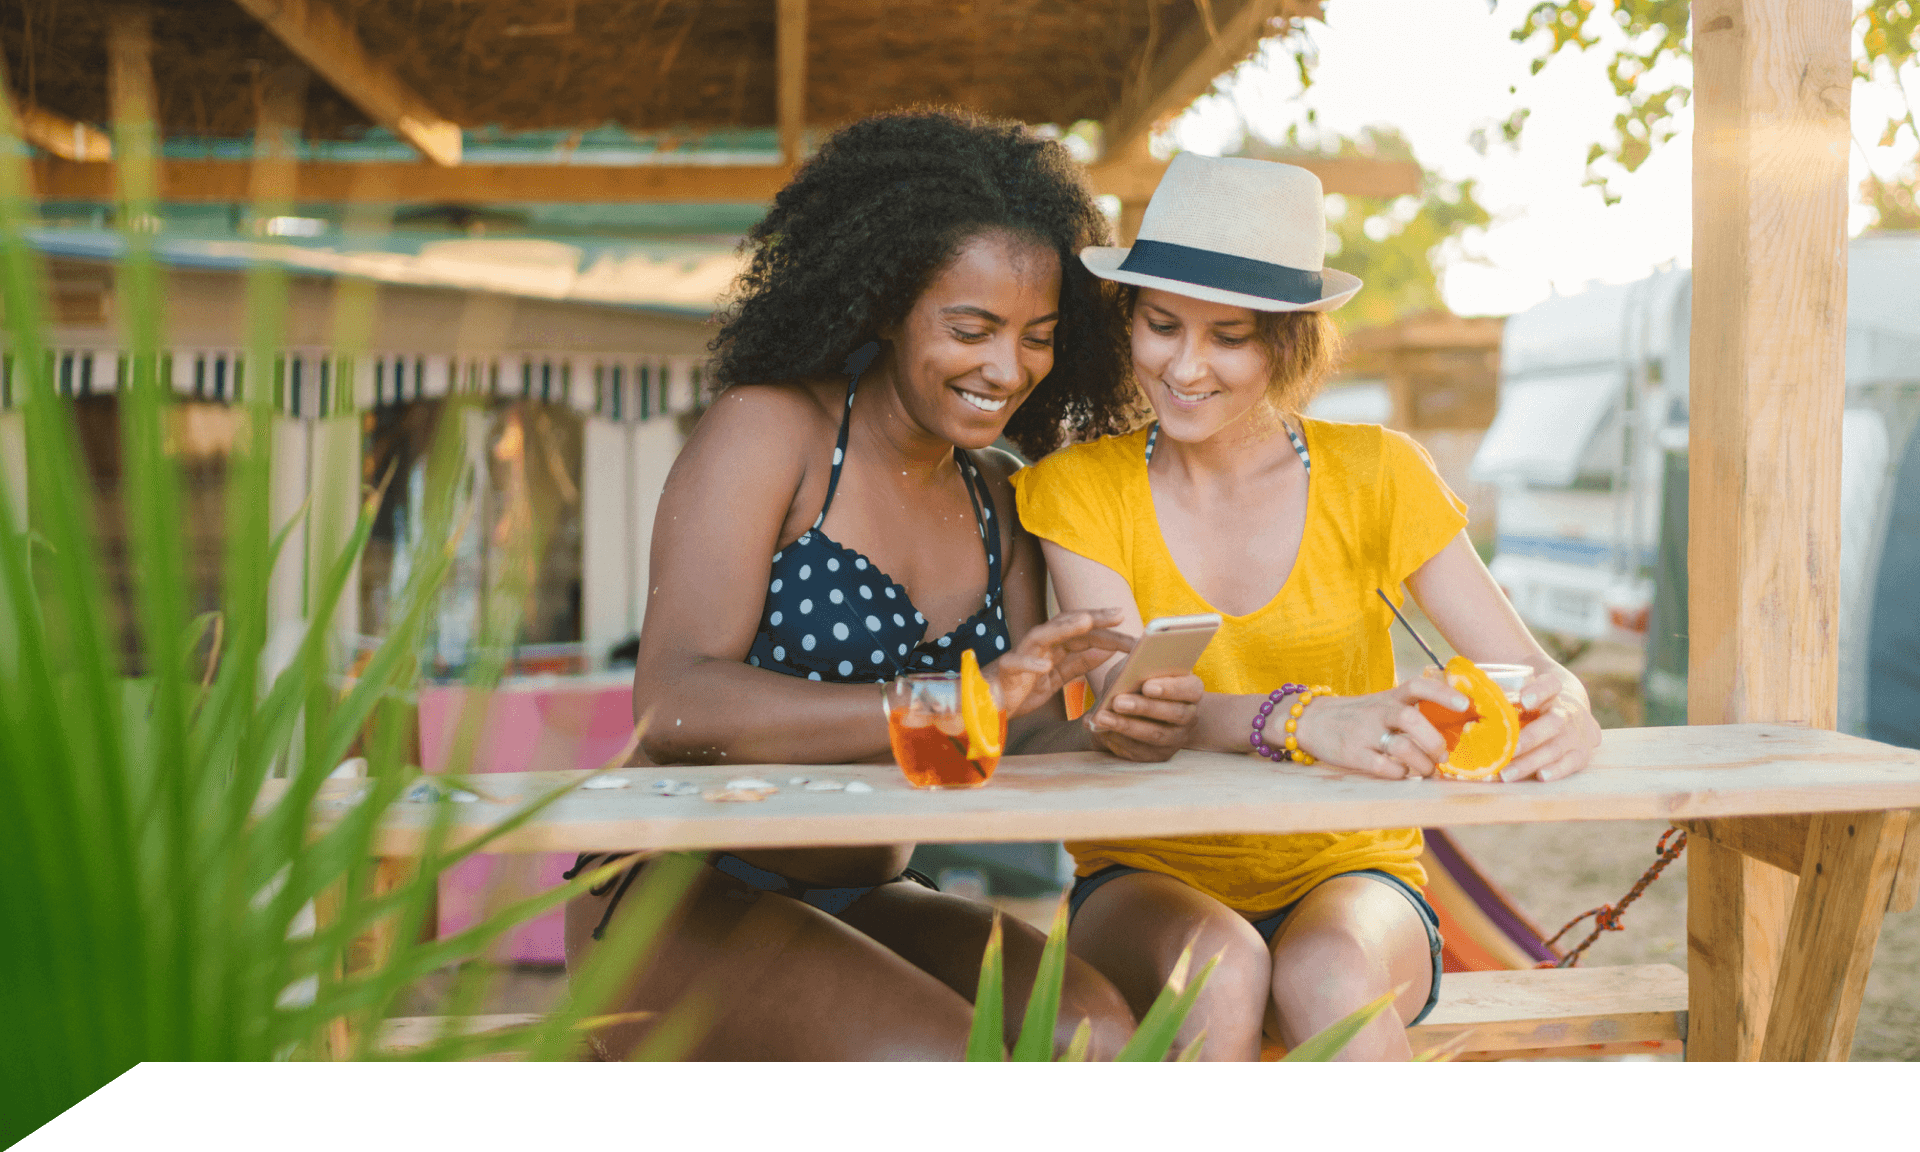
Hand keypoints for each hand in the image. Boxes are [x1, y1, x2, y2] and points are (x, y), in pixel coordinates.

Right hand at [986, 608, 1132, 718]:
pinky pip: (1017, 664)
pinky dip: (1030, 662)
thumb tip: (1106, 651)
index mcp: (1054, 648)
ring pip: (1043, 635)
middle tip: (1118, 613)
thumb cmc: (1022, 689)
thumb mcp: (1057, 677)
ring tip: (1085, 622)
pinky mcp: (1006, 671)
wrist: (987, 706)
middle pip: (1068, 626)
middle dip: (1093, 618)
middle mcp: (1039, 646)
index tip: (1131, 628)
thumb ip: (1078, 663)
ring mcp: (1021, 655)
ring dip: (1064, 628)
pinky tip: (1044, 665)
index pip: (1085, 634)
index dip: (1107, 631)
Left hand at [1088, 673, 1202, 762]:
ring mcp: (1177, 738)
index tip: (1147, 686)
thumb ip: (1138, 670)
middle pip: (1173, 713)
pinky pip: (1141, 752)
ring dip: (1126, 727)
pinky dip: (1119, 741)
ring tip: (1102, 718)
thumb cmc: (1139, 681)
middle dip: (1143, 708)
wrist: (1138, 708)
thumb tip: (1123, 676)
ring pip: (1155, 735)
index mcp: (1191, 689)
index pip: (1190, 689)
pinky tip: (1101, 732)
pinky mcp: (1160, 755)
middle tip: (1118, 702)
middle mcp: (1189, 715)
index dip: (1170, 688)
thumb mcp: (1139, 670)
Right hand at [1291, 677, 1468, 779]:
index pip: (1418, 686)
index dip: (1444, 694)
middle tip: (1442, 755)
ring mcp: (1364, 733)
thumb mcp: (1380, 703)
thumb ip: (1409, 709)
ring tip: (1426, 771)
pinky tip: (1401, 773)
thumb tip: (1453, 723)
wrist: (1310, 721)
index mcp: (1389, 697)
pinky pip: (1384, 768)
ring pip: (1402, 748)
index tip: (1465, 704)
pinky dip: (1400, 774)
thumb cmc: (1356, 715)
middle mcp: (1378, 712)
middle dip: (1434, 741)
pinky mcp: (1353, 754)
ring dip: (1422, 764)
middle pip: (1412, 720)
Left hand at [1500, 673, 1599, 781]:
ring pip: (1556, 748)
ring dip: (1530, 762)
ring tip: (1507, 773)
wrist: (1572, 713)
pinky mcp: (1581, 754)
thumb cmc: (1534, 702)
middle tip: (1508, 750)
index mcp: (1553, 690)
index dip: (1538, 692)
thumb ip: (1500, 692)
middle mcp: (1568, 711)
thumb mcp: (1522, 690)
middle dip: (1529, 738)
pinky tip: (1540, 776)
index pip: (1550, 685)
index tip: (1523, 700)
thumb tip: (1466, 699)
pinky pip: (1571, 763)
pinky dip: (1557, 770)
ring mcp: (1576, 734)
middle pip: (1553, 723)